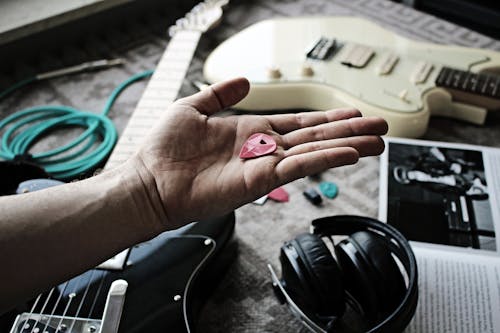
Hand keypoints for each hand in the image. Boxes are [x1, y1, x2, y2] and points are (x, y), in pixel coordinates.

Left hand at [129, 78, 387, 228]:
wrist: (150, 182)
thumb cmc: (165, 149)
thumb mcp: (194, 107)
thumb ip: (220, 93)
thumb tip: (242, 81)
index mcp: (251, 131)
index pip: (298, 123)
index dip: (325, 119)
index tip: (351, 113)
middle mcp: (263, 149)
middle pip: (314, 138)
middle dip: (348, 132)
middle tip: (379, 128)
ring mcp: (263, 165)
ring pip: (314, 153)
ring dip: (346, 146)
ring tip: (376, 143)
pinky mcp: (258, 180)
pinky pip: (297, 168)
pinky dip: (323, 160)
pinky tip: (347, 154)